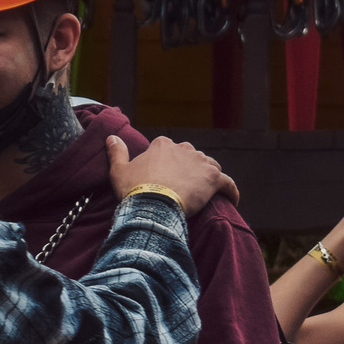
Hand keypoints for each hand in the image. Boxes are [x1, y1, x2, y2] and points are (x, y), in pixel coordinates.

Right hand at [106, 135, 235, 215]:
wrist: (152, 206)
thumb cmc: (134, 190)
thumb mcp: (118, 171)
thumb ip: (116, 152)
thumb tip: (111, 137)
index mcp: (163, 145)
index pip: (170, 150)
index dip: (168, 165)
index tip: (164, 178)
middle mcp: (185, 149)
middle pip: (191, 157)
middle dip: (190, 169)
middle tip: (184, 188)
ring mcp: (201, 163)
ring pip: (210, 167)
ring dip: (209, 177)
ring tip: (206, 193)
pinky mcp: (214, 179)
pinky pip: (228, 183)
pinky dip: (231, 191)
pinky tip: (232, 200)